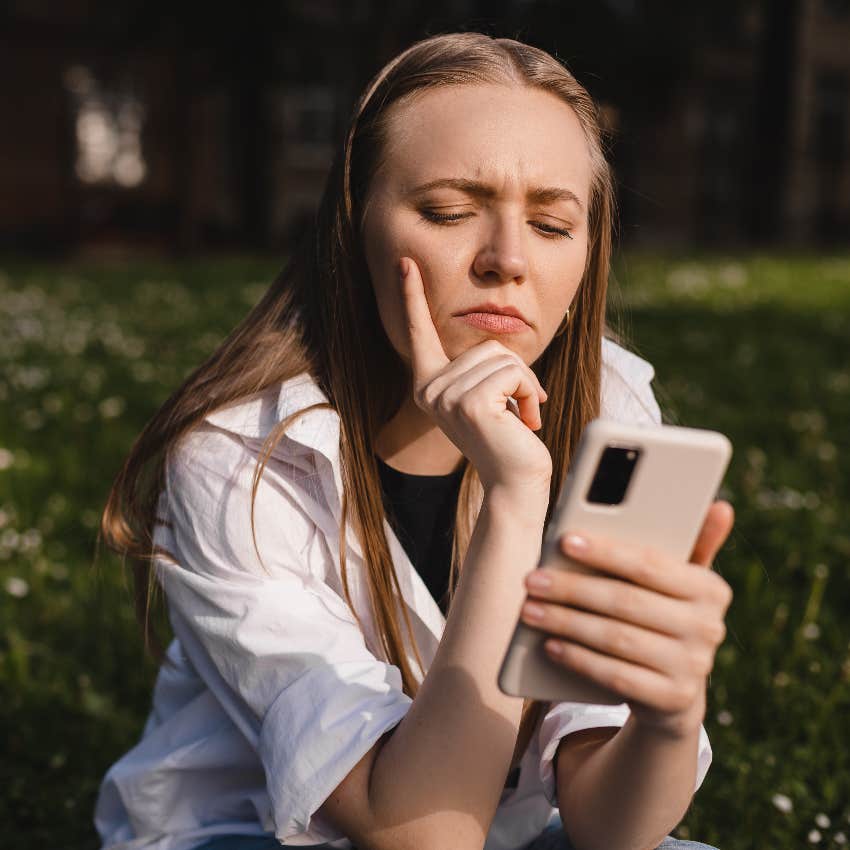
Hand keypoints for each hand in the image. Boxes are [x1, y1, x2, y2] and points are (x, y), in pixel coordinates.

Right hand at [400, 256, 552, 494]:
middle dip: (516, 373)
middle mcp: (430, 389)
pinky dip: (529, 394)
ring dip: (524, 385)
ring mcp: (446, 396)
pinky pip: (513, 374)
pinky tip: (525, 422)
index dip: (412, 296)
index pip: (420, 334)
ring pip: (503, 358)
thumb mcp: (489, 396)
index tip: (405, 262)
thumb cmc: (507, 439)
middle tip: (518, 409)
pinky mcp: (470, 402)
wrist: (515, 481)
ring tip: (520, 417)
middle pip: (487, 345)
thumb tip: (496, 348)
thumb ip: (483, 368)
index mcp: (429, 385)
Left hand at [520, 500, 734, 737]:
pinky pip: (616, 676)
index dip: (605, 551)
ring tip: (530, 609)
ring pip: (616, 639)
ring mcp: (694, 667)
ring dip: (566, 623)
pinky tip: (550, 645)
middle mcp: (709, 627)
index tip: (564, 540)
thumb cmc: (664, 616)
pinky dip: (579, 659)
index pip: (650, 564)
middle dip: (572, 589)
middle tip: (532, 580)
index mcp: (711, 588)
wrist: (674, 692)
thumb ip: (689, 544)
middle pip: (626, 601)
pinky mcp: (673, 700)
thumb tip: (720, 506)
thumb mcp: (679, 583)